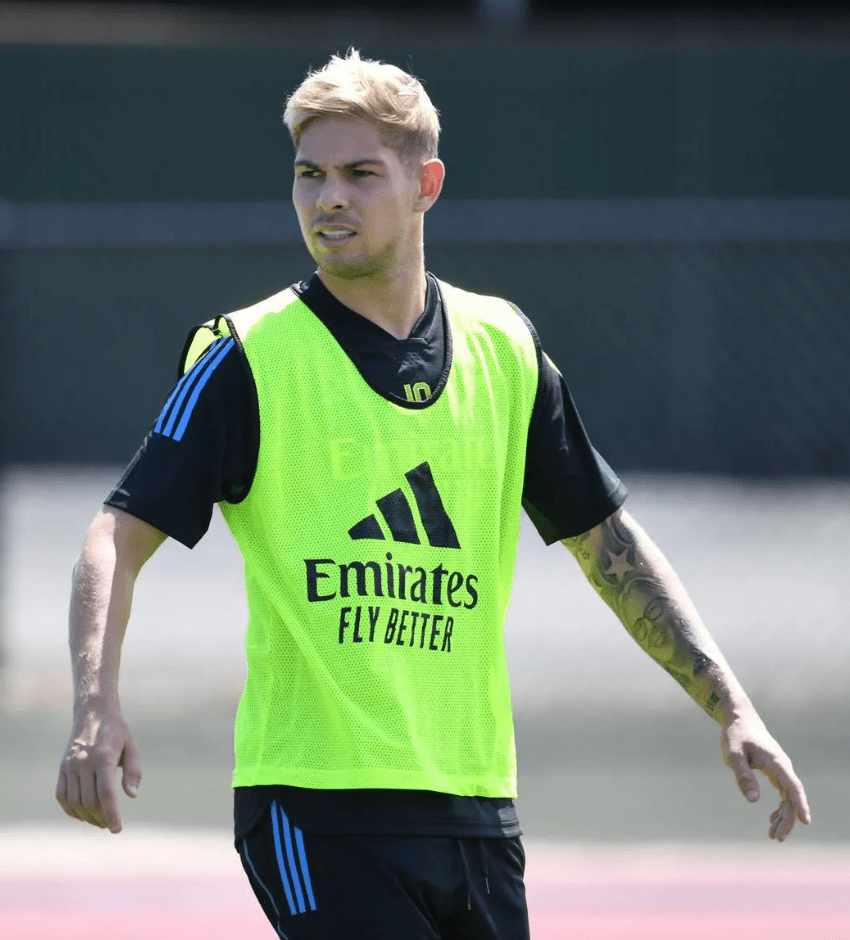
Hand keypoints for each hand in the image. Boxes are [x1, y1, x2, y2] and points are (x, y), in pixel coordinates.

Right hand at [56, 705, 141, 833]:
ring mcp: (70, 765)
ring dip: (86, 817)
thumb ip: (133, 771)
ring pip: (74, 801)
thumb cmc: (116, 731)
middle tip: (109, 825)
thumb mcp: (131, 747)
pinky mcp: (62, 767)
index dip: (111, 814)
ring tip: (98, 821)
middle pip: (90, 801)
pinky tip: (82, 814)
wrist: (92, 712)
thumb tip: (131, 796)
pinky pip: (62, 795)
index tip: (117, 829)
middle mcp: (84, 763)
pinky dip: (70, 809)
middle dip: (100, 818)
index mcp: (103, 758)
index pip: (106, 794)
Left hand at [721, 712, 810, 840]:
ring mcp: (780, 769)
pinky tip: (771, 819)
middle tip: (777, 838)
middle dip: (787, 819)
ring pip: (788, 797)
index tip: (805, 822)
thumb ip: (743, 776)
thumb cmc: (735, 734)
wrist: (738, 717)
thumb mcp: (734, 754)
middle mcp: (782, 766)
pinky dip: (779, 806)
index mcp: (776, 762)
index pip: (793, 787)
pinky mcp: (774, 770)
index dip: (800, 804)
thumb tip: (754, 801)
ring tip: (773, 835)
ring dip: (783, 815)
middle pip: (791, 796)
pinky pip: (782, 792)